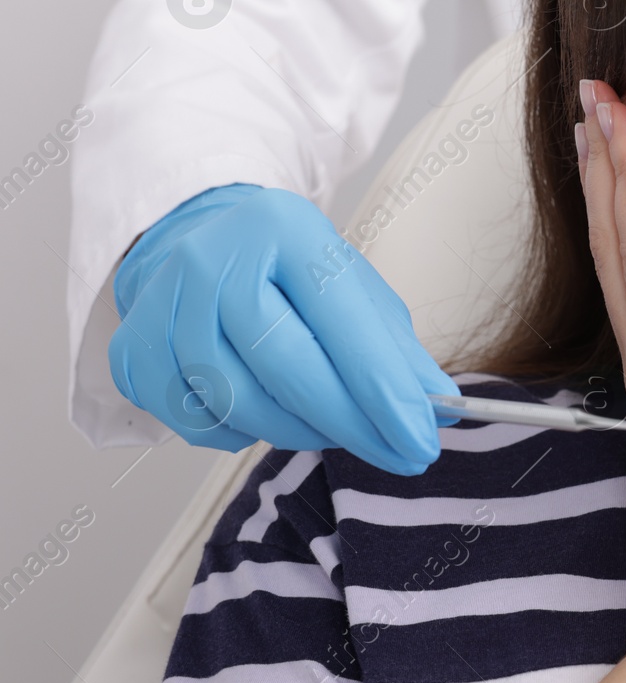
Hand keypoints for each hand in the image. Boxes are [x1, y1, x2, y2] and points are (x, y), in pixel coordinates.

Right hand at [109, 184, 459, 474]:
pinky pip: (200, 425)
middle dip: (354, 425)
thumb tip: (436, 405)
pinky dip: (243, 433)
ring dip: (300, 431)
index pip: (343, 321)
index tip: (423, 440)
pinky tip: (262, 408)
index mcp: (284, 228)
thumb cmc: (288, 269)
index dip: (385, 391)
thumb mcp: (350, 285)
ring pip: (244, 405)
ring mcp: (164, 306)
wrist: (200, 241)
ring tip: (330, 422)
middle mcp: (215, 260)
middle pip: (290, 369)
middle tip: (397, 453)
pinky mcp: (132, 352)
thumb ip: (393, 345)